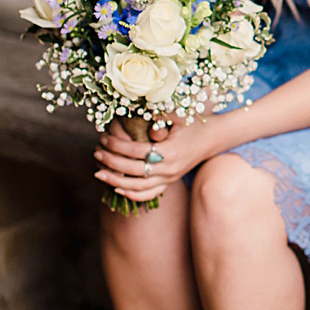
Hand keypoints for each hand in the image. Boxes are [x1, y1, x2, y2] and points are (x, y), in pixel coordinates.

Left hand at [93, 115, 218, 200]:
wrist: (213, 137)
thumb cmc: (194, 122)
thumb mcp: (179, 114)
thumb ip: (160, 116)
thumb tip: (141, 115)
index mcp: (170, 151)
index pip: (136, 152)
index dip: (116, 146)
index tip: (103, 138)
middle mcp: (170, 169)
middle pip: (133, 171)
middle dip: (111, 162)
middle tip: (96, 153)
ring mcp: (170, 178)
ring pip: (138, 188)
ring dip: (115, 181)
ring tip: (99, 172)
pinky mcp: (170, 182)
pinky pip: (149, 195)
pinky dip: (131, 194)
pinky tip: (116, 188)